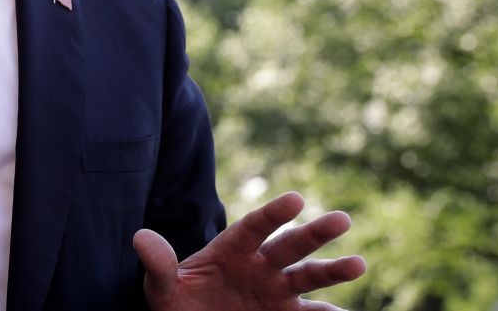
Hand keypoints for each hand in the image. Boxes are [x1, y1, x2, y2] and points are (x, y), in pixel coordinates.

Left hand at [136, 192, 365, 310]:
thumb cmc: (177, 304)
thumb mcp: (162, 288)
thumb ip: (159, 265)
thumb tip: (139, 237)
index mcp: (232, 250)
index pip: (253, 227)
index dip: (273, 213)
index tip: (295, 199)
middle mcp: (261, 266)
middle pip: (290, 246)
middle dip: (315, 233)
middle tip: (342, 219)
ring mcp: (277, 293)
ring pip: (310, 278)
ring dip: (333, 271)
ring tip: (358, 263)